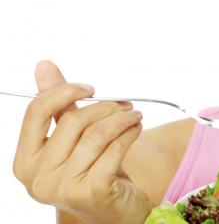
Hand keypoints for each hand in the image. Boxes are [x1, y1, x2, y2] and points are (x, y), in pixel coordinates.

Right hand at [13, 60, 152, 223]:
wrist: (114, 212)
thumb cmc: (92, 172)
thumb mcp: (72, 141)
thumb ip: (58, 107)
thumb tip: (44, 66)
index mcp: (25, 161)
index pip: (36, 112)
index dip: (65, 91)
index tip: (90, 87)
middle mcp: (37, 178)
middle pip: (73, 121)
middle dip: (105, 107)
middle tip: (124, 104)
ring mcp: (63, 188)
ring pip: (97, 134)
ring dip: (122, 119)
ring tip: (134, 116)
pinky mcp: (92, 192)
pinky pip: (115, 148)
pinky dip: (130, 133)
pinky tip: (136, 129)